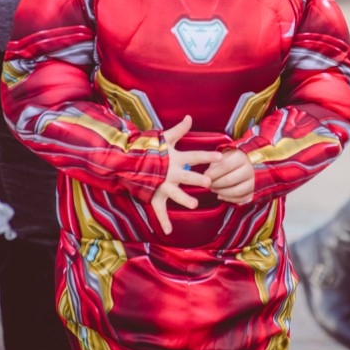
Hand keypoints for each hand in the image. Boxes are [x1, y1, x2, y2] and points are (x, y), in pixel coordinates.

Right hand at [151, 115, 221, 234]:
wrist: (128, 160)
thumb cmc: (151, 148)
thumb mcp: (165, 138)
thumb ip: (179, 130)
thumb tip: (189, 117)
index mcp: (175, 158)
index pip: (194, 156)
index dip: (207, 156)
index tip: (220, 157)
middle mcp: (170, 172)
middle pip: (186, 176)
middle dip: (196, 179)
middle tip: (208, 182)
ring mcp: (162, 185)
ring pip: (174, 193)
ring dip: (183, 199)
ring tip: (194, 204)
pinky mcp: (154, 195)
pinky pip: (159, 210)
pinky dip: (163, 221)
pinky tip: (168, 232)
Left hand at [206, 149, 254, 204]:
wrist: (252, 162)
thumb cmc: (234, 157)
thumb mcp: (226, 154)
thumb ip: (216, 162)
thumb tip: (207, 175)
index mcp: (242, 157)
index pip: (225, 166)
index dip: (213, 172)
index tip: (205, 175)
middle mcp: (250, 169)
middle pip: (230, 180)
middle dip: (216, 184)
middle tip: (208, 184)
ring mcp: (254, 182)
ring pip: (236, 191)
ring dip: (221, 192)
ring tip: (214, 189)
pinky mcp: (255, 191)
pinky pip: (241, 199)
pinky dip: (229, 199)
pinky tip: (221, 195)